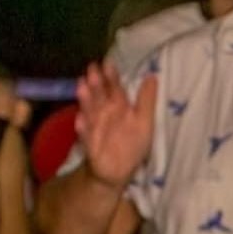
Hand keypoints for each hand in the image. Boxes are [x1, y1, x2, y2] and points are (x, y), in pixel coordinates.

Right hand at [74, 60, 156, 189]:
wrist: (118, 171)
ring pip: (89, 110)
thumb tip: (152, 76)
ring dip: (86, 100)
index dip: (111, 76)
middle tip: (92, 70)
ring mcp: (94, 126)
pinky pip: (86, 136)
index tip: (107, 63)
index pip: (114, 88)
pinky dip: (83, 129)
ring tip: (82, 87)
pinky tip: (80, 121)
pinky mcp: (89, 143)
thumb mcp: (144, 122)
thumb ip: (146, 100)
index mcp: (118, 106)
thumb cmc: (132, 144)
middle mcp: (104, 112)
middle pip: (99, 95)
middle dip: (95, 83)